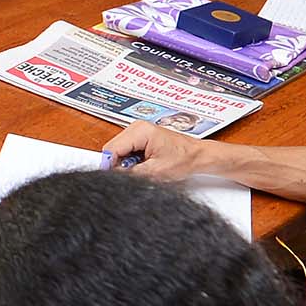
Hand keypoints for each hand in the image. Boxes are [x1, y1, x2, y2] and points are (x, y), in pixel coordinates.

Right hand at [97, 120, 216, 178]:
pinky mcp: (140, 136)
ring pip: (118, 150)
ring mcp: (138, 131)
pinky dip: (130, 160)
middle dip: (118, 164)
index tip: (109, 178)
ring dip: (125, 163)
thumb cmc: (184, 159)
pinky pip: (126, 149)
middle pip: (112, 149)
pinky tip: (142, 164)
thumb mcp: (155, 172)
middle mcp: (136, 127)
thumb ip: (131, 174)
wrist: (198, 155)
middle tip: (133, 174)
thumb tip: (113, 177)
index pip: (111, 149)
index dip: (108, 165)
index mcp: (140, 131)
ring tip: (142, 168)